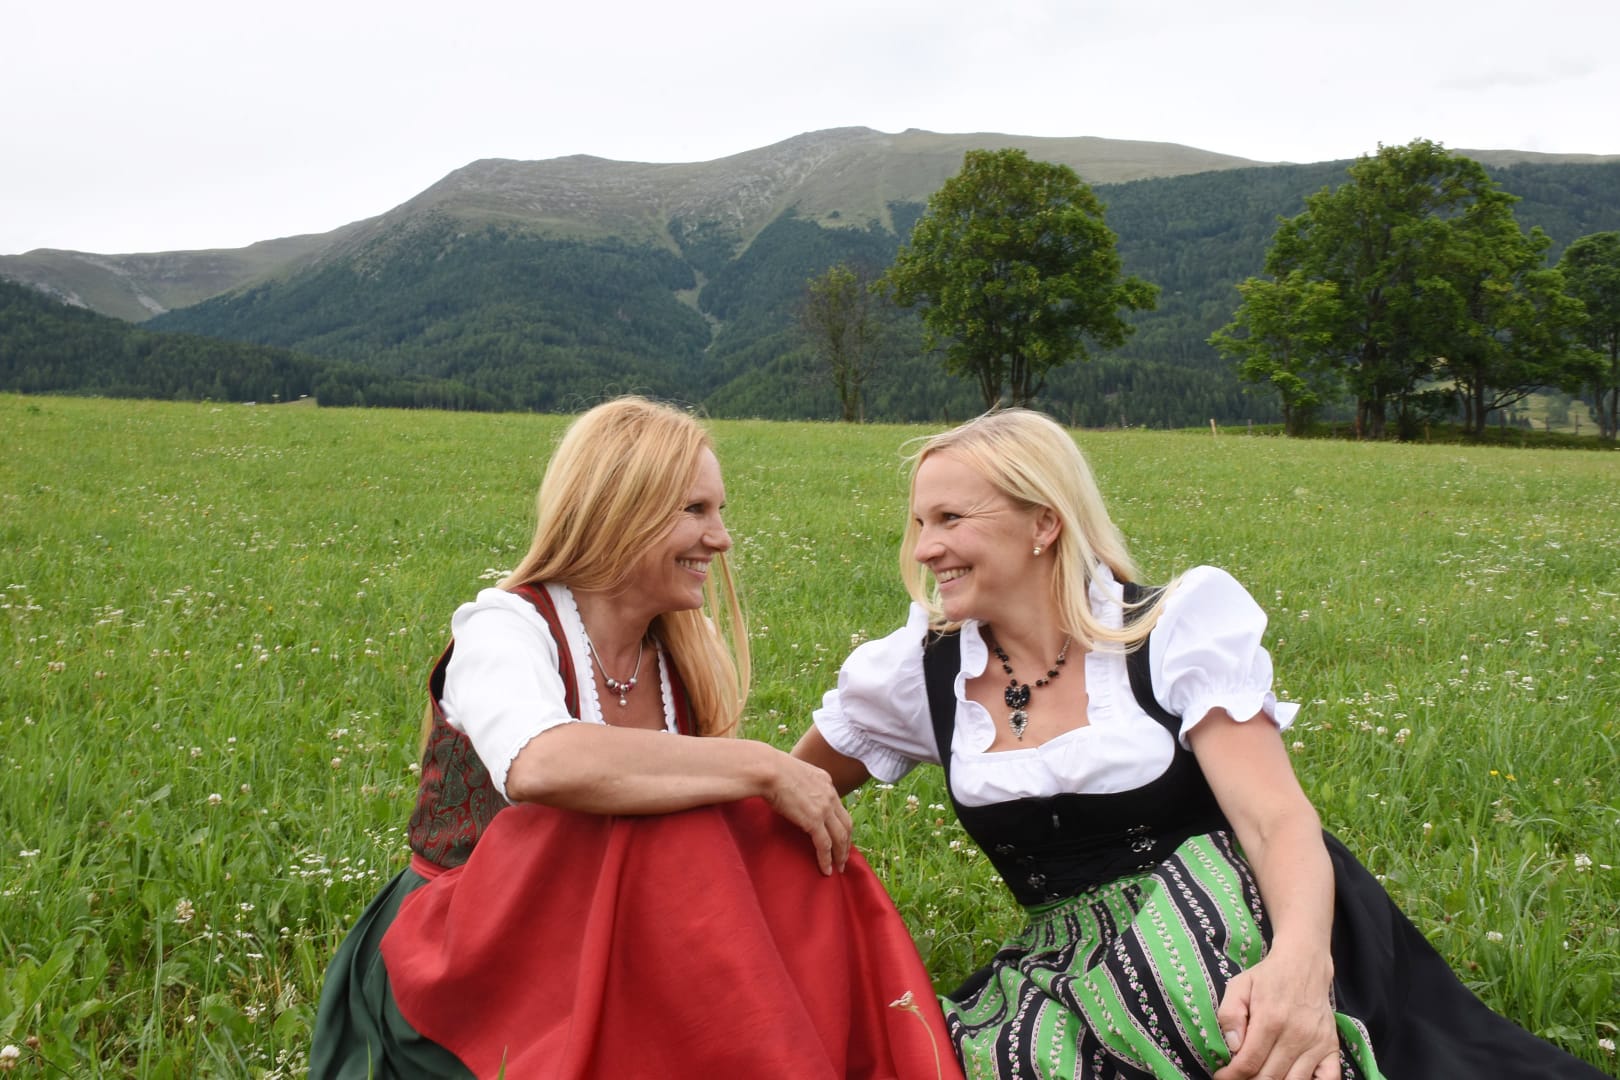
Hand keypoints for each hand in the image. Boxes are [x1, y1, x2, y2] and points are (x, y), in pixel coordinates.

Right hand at [761, 751, 852, 875]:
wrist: (768, 769)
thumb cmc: (771, 769)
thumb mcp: (794, 773)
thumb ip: (801, 784)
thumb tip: (792, 793)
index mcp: (826, 781)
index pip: (839, 808)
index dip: (842, 825)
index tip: (840, 837)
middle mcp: (830, 794)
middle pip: (846, 824)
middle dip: (846, 843)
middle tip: (843, 857)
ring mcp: (824, 808)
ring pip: (840, 837)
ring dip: (840, 855)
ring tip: (838, 868)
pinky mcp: (814, 820)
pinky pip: (825, 845)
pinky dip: (827, 859)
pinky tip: (826, 870)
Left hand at [1213, 949, 1339, 1079]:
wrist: (1304, 964)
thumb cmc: (1268, 977)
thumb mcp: (1239, 986)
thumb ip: (1230, 1015)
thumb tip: (1233, 1046)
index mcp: (1270, 1020)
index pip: (1249, 1062)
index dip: (1232, 1076)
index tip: (1222, 1076)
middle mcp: (1296, 1035)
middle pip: (1269, 1077)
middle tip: (1238, 1078)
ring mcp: (1317, 1043)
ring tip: (1258, 1078)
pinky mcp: (1332, 1047)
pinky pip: (1328, 1079)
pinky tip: (1291, 1079)